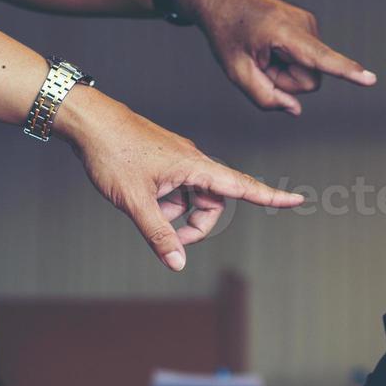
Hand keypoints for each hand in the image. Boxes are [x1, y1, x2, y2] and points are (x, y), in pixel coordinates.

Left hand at [57, 87, 303, 270]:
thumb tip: (179, 263)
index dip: (271, 196)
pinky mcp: (165, 160)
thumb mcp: (135, 201)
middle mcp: (193, 161)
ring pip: (192, 197)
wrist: (88, 121)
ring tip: (145, 209)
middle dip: (198, 225)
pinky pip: (177, 188)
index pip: (242, 186)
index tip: (297, 200)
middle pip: (213, 202)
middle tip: (170, 239)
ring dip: (176, 213)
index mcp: (195, 166)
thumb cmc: (112, 154)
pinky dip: (165, 200)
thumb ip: (159, 235)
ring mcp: (179, 160)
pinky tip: (140, 196)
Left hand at [178, 0, 376, 113]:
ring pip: (311, 70)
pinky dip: (289, 60)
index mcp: (283, 33)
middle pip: (311, 79)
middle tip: (260, 64)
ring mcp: (310, 23)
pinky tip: (272, 47)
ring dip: (286, 70)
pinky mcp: (310, 27)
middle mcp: (304, 25)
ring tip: (264, 53)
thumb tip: (296, 109)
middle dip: (286, 82)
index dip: (347, 72)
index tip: (371, 80)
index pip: (320, 59)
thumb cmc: (227, 34)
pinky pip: (308, 60)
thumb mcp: (236, 71)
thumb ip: (265, 97)